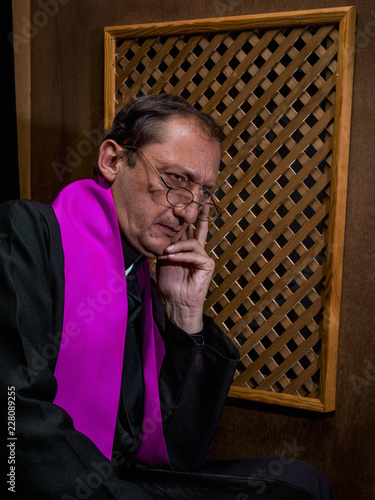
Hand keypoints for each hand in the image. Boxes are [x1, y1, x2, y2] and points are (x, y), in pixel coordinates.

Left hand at [156, 214, 214, 333]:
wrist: (176, 302)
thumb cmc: (169, 284)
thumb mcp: (164, 260)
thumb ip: (167, 246)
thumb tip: (163, 232)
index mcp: (186, 248)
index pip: (189, 229)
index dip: (190, 216)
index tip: (190, 202)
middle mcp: (197, 250)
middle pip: (200, 228)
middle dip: (200, 214)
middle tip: (202, 198)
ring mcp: (203, 257)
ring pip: (193, 242)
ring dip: (178, 245)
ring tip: (166, 252)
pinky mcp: (207, 264)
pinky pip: (195, 254)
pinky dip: (182, 255)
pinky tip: (172, 257)